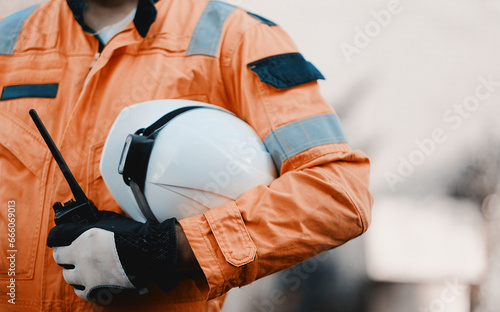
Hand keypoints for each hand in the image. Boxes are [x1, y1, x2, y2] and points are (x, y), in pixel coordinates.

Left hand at [47, 211, 177, 300]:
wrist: (147, 254)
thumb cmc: (132, 236)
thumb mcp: (109, 221)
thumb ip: (93, 224)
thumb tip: (87, 222)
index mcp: (83, 240)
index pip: (56, 239)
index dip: (60, 239)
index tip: (63, 240)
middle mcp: (81, 258)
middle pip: (60, 259)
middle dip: (66, 256)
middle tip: (73, 254)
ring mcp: (87, 276)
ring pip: (68, 277)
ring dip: (73, 272)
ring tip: (82, 268)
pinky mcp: (96, 289)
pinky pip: (81, 292)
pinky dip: (82, 287)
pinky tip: (88, 281)